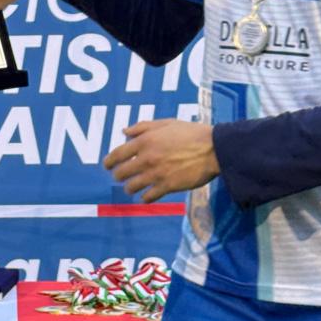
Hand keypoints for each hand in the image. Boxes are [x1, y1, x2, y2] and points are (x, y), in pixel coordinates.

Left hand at [103, 119, 218, 202]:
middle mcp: (147, 158)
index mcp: (145, 141)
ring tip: (132, 187)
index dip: (109, 162)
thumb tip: (125, 131)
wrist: (213, 149)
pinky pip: (147, 197)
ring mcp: (156, 174)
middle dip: (118, 175)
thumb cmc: (191, 133)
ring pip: (131, 187)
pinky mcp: (167, 187)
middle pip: (121, 173)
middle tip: (120, 177)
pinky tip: (147, 195)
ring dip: (130, 188)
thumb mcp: (166, 123)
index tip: (107, 165)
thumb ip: (143, 127)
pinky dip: (145, 197)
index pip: (117, 154)